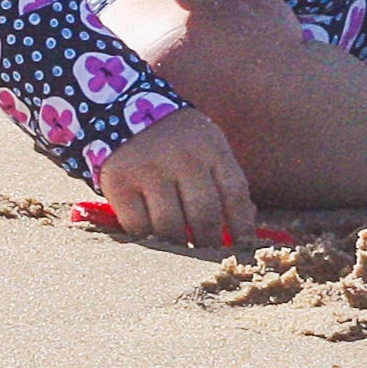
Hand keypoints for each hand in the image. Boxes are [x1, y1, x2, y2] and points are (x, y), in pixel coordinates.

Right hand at [97, 107, 258, 251]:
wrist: (126, 110)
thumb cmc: (179, 139)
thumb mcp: (208, 146)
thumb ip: (225, 180)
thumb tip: (246, 224)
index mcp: (212, 149)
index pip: (235, 194)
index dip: (242, 226)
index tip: (242, 247)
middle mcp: (183, 159)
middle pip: (204, 216)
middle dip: (209, 243)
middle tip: (208, 257)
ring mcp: (149, 171)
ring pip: (171, 226)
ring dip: (179, 247)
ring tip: (183, 254)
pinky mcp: (119, 184)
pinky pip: (138, 226)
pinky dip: (148, 239)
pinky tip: (154, 241)